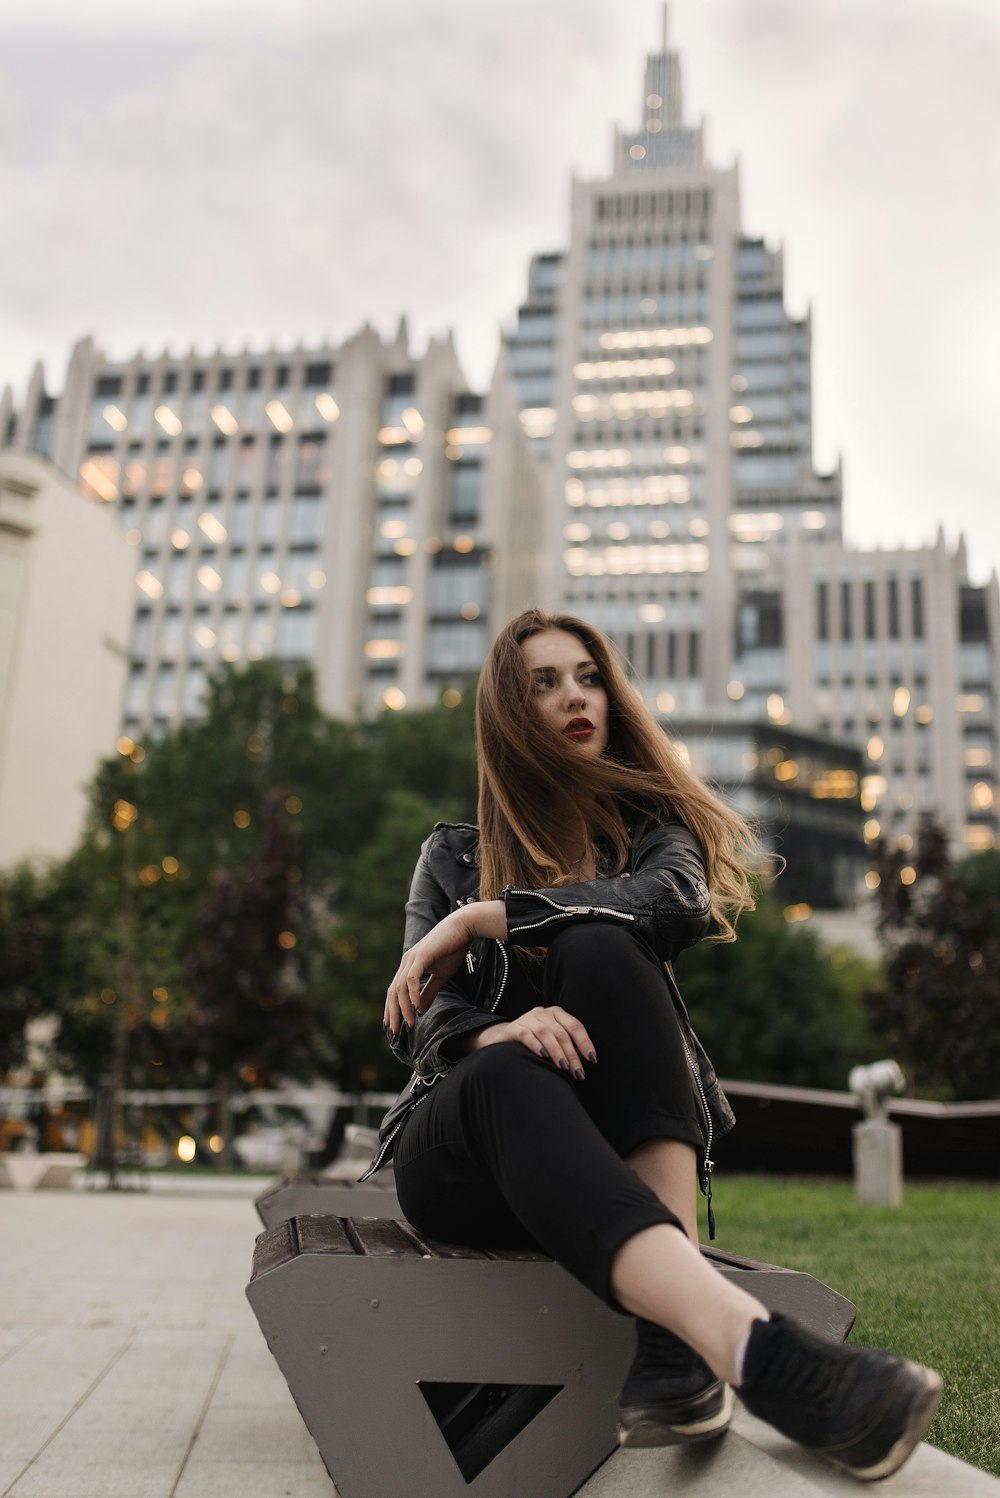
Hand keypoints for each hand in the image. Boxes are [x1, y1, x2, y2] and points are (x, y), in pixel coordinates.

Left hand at [383, 901, 507, 1037]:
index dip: (391, 1009)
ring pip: (401, 988)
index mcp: (409, 967)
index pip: (395, 992)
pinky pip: (412, 978)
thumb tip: (420, 1010)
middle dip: (392, 1013)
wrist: (463, 927)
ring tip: (409, 1023)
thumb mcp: (440, 976)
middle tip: (394, 1032)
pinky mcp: (421, 956)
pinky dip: (412, 993)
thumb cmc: (453, 949)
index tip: (391, 1026)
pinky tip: (415, 1007)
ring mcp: (412, 958)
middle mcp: (406, 962)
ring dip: (404, 1008)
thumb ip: (429, 992)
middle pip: (393, 992)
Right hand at [470, 1005, 596, 1080]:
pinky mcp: (514, 1028)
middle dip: (572, 1054)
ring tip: (564, 1068)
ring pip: (546, 1034)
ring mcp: (527, 1018)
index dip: (585, 1042)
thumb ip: (567, 1045)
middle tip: (578, 1073)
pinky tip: (543, 1056)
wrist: (503, 1040)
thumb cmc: (535, 1042)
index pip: (575, 1026)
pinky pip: (527, 1035)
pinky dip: (536, 1045)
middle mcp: (543, 1013)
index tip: (592, 1060)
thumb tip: (586, 1061)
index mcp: (556, 1013)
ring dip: (557, 1052)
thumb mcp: (553, 1039)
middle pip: (562, 1033)